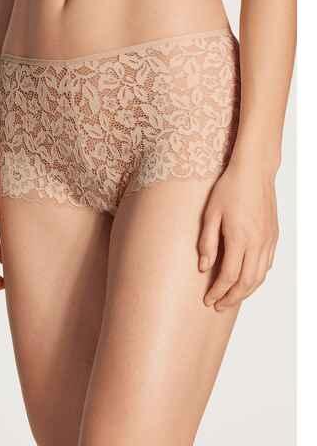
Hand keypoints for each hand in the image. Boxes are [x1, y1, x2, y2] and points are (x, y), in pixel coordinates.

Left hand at [198, 162, 278, 310]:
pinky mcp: (273, 236)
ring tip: (232, 298)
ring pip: (260, 276)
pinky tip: (247, 280)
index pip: (228, 276)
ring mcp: (268, 240)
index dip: (218, 291)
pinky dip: (257, 278)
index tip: (208, 300)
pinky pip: (267, 265)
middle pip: (246, 282)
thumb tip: (204, 268)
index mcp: (239, 238)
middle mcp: (257, 243)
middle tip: (218, 306)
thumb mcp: (210, 214)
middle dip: (232, 298)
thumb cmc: (229, 189)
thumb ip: (207, 242)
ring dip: (246, 292)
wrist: (254, 172)